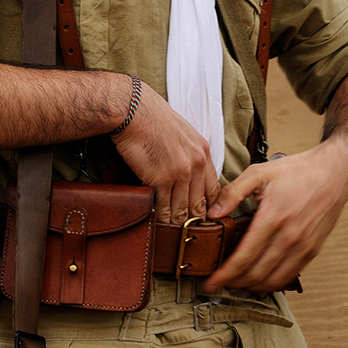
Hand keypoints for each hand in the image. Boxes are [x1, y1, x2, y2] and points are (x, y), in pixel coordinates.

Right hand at [110, 81, 220, 224]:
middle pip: (200, 204)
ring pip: (182, 211)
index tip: (203, 219)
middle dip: (194, 222)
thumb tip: (186, 172)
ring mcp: (180, 172)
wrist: (134, 110)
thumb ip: (189, 153)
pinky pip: (164, 208)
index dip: (209, 208)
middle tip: (189, 236)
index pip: (213, 189)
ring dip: (177, 225)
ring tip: (173, 238)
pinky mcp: (161, 179)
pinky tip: (158, 226)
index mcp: (203, 151)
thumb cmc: (152, 118)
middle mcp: (196, 163)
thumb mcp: (182, 132)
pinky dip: (161, 220)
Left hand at [203, 141, 347, 292]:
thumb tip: (213, 213)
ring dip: (252, 286)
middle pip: (256, 274)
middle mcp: (289, 237)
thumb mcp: (259, 172)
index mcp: (273, 217)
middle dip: (234, 283)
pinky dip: (271, 282)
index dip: (225, 274)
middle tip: (220, 282)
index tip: (212, 281)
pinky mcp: (312, 251)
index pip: (244, 257)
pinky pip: (289, 276)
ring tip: (237, 281)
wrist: (332, 173)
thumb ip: (233, 192)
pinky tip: (260, 276)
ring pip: (273, 280)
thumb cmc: (297, 171)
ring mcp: (303, 247)